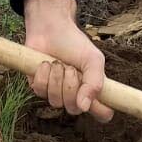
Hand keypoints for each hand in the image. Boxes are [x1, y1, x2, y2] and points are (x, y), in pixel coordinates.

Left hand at [22, 0, 112, 121]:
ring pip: (56, 101)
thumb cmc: (74, 44)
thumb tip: (84, 107)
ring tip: (58, 62)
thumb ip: (94, 83)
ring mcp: (56, 93)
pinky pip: (40, 90)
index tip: (97, 101)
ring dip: (57, 78)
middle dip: (71, 86)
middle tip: (71, 68)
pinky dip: (44, 74)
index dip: (102, 112)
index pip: (102, 113)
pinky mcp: (39, 87)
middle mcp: (74, 95)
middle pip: (75, 109)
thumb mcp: (93, 60)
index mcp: (91, 90)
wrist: (51, 28)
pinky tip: (46, 63)